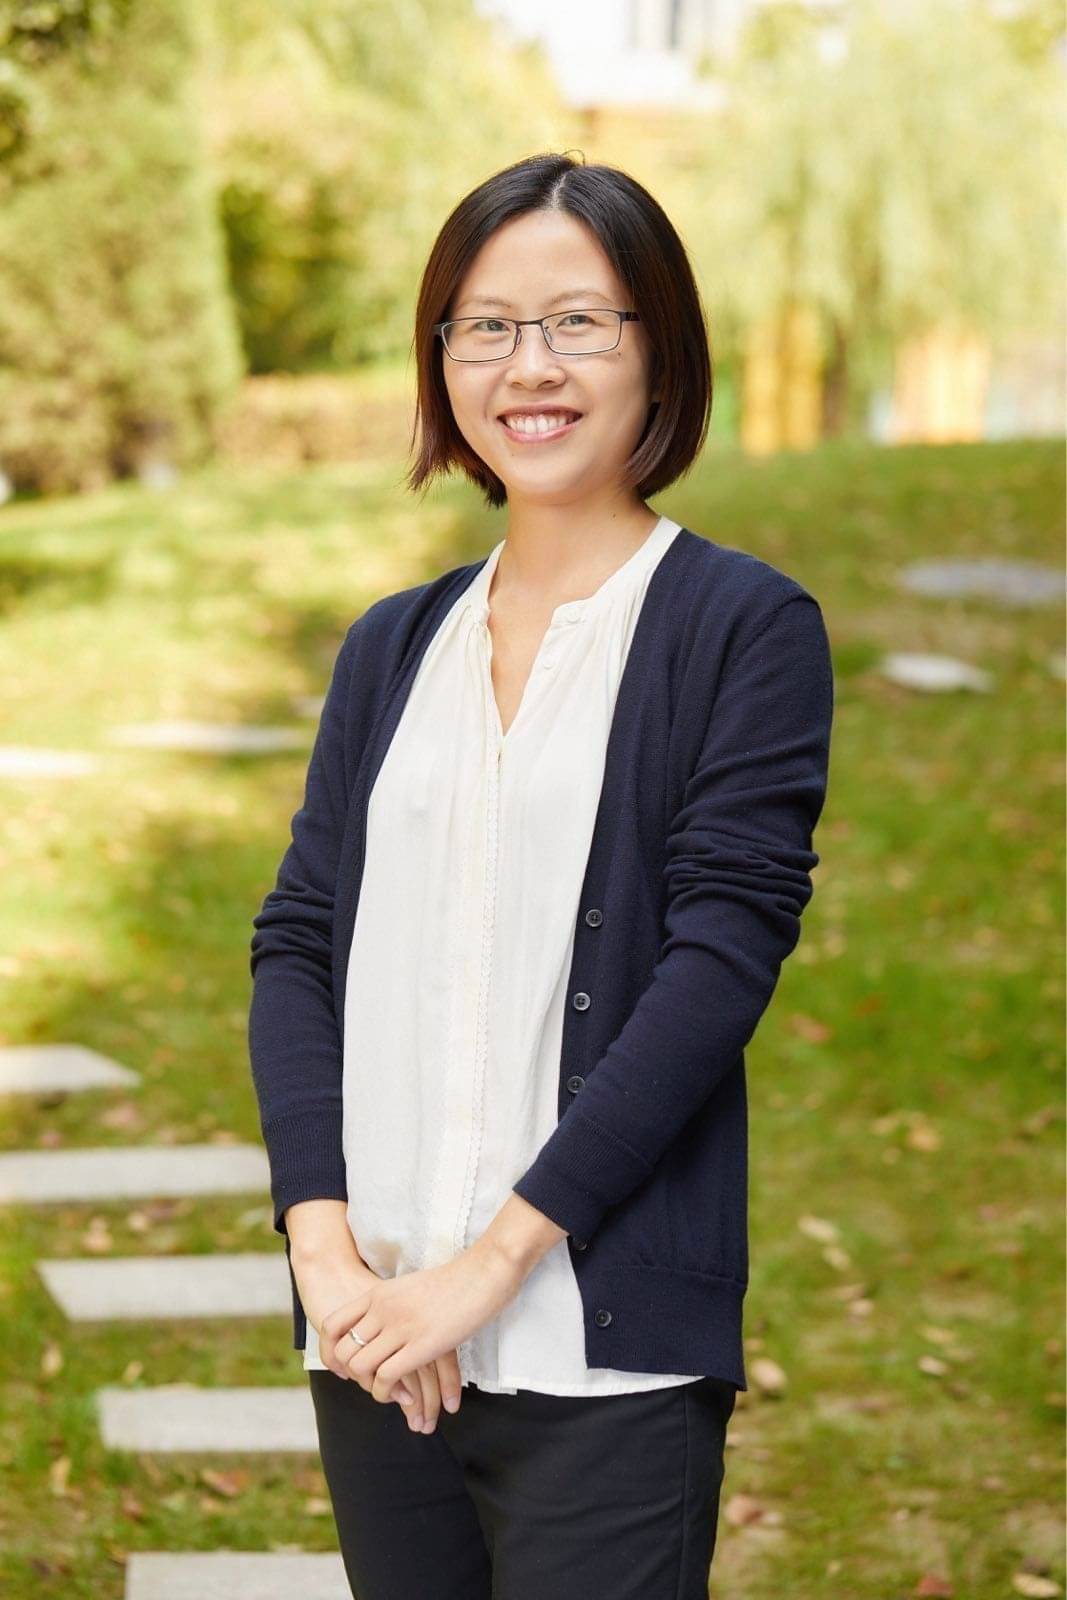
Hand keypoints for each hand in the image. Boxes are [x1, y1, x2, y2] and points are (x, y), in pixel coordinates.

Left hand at [318, 1239, 522, 1410]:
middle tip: (372, 1383)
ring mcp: (400, 1326)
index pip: (333, 1325)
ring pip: (361, 1367)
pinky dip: (388, 1394)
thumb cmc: (454, 1280)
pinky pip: (387, 1378)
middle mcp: (382, 1309)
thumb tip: (384, 1324)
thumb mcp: (410, 1286)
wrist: (484, 1272)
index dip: (332, 1352)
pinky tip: (403, 1397)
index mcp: (378, 1294)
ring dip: (371, 1388)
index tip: (347, 1366)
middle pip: (344, 1351)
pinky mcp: (420, 1345)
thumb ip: (391, 1303)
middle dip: (353, 1375)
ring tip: (389, 1393)